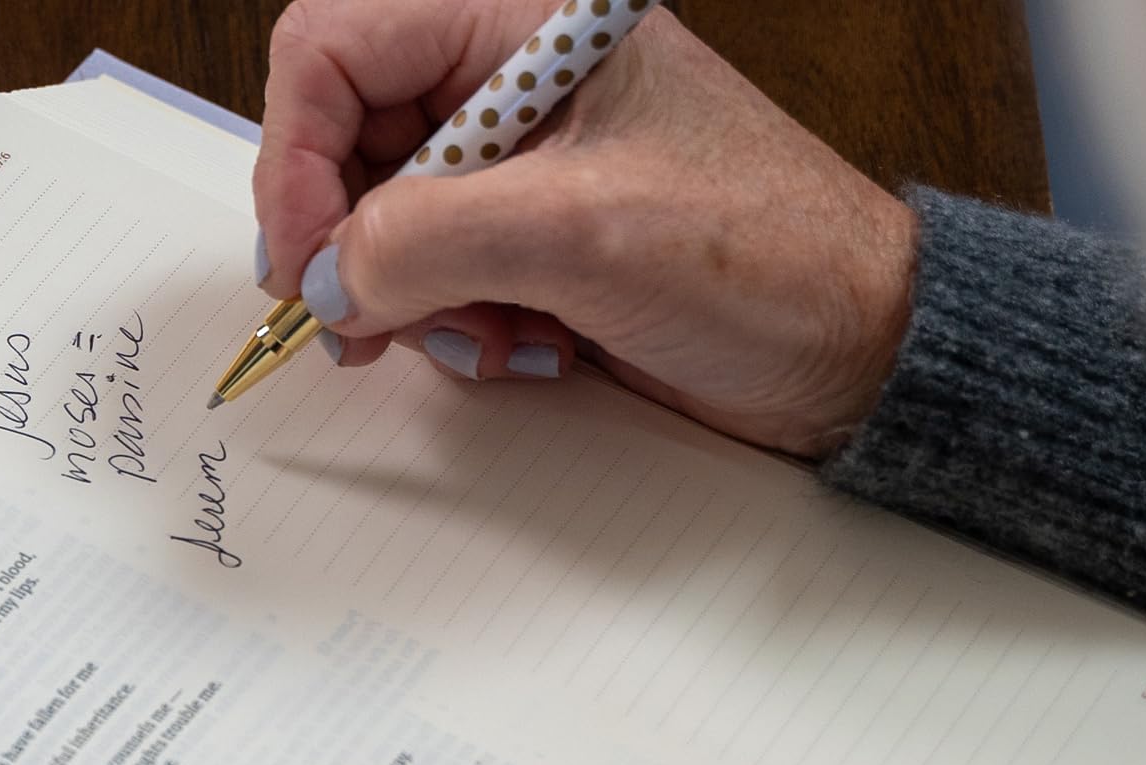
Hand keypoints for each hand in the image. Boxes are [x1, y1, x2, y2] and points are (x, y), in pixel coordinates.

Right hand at [256, 1, 915, 456]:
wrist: (850, 349)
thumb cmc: (763, 258)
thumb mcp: (582, 235)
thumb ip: (430, 239)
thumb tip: (328, 275)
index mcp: (523, 18)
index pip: (336, 45)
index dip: (295, 154)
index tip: (304, 260)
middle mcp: (510, 80)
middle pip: (347, 140)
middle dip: (354, 244)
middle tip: (369, 325)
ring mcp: (521, 167)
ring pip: (383, 224)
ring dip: (413, 302)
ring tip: (487, 339)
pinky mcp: (532, 244)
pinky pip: (436, 281)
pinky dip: (456, 329)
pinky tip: (524, 350)